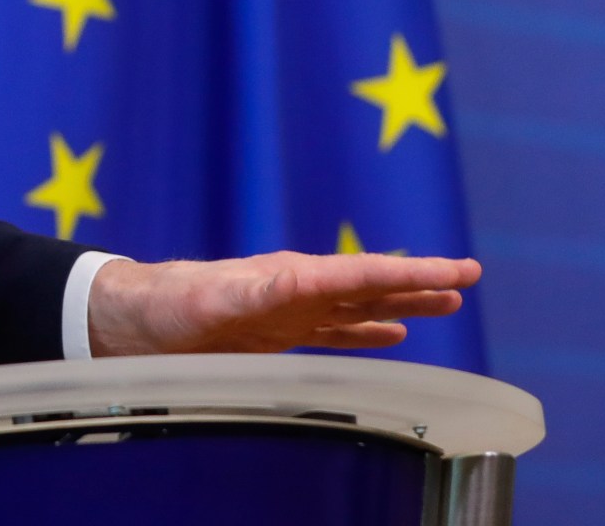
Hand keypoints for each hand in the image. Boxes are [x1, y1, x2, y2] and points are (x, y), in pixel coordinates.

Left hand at [86, 251, 480, 356]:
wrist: (132, 319)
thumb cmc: (167, 307)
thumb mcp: (209, 303)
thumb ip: (253, 293)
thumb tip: (298, 280)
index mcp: (288, 278)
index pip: (363, 274)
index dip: (413, 273)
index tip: (459, 271)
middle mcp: (296, 288)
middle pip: (370, 282)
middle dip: (421, 279)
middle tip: (471, 275)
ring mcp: (290, 310)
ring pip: (361, 304)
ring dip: (405, 301)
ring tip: (451, 301)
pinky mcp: (277, 333)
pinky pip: (335, 331)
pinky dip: (367, 330)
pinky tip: (395, 332)